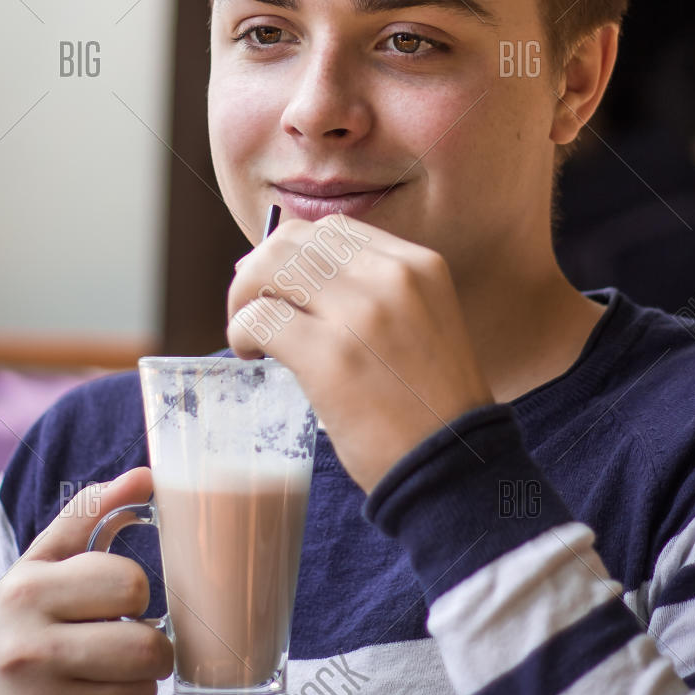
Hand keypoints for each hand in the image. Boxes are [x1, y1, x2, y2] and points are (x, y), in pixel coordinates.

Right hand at [0, 468, 174, 694]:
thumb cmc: (22, 627)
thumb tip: (147, 475)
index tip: (115, 602)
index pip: (129, 584)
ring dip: (138, 685)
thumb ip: (90, 514)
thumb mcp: (40, 566)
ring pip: (143, 694)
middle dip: (150, 646)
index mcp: (27, 593)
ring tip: (108, 677)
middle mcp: (26, 652)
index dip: (134, 593)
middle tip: (128, 644)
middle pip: (147, 648)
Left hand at [227, 216, 493, 490]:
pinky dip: (241, 332)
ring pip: (268, 267)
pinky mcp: (330, 357)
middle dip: (260, 269)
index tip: (279, 283)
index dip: (294, 250)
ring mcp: (361, 314)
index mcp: (418, 265)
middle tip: (252, 308)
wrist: (453, 466)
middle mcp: (392, 277)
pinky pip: (259, 318)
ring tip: (250, 333)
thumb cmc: (429, 405)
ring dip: (244, 297)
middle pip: (294, 240)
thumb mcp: (421, 323)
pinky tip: (252, 355)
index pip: (333, 229)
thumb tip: (292, 276)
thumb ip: (373, 293)